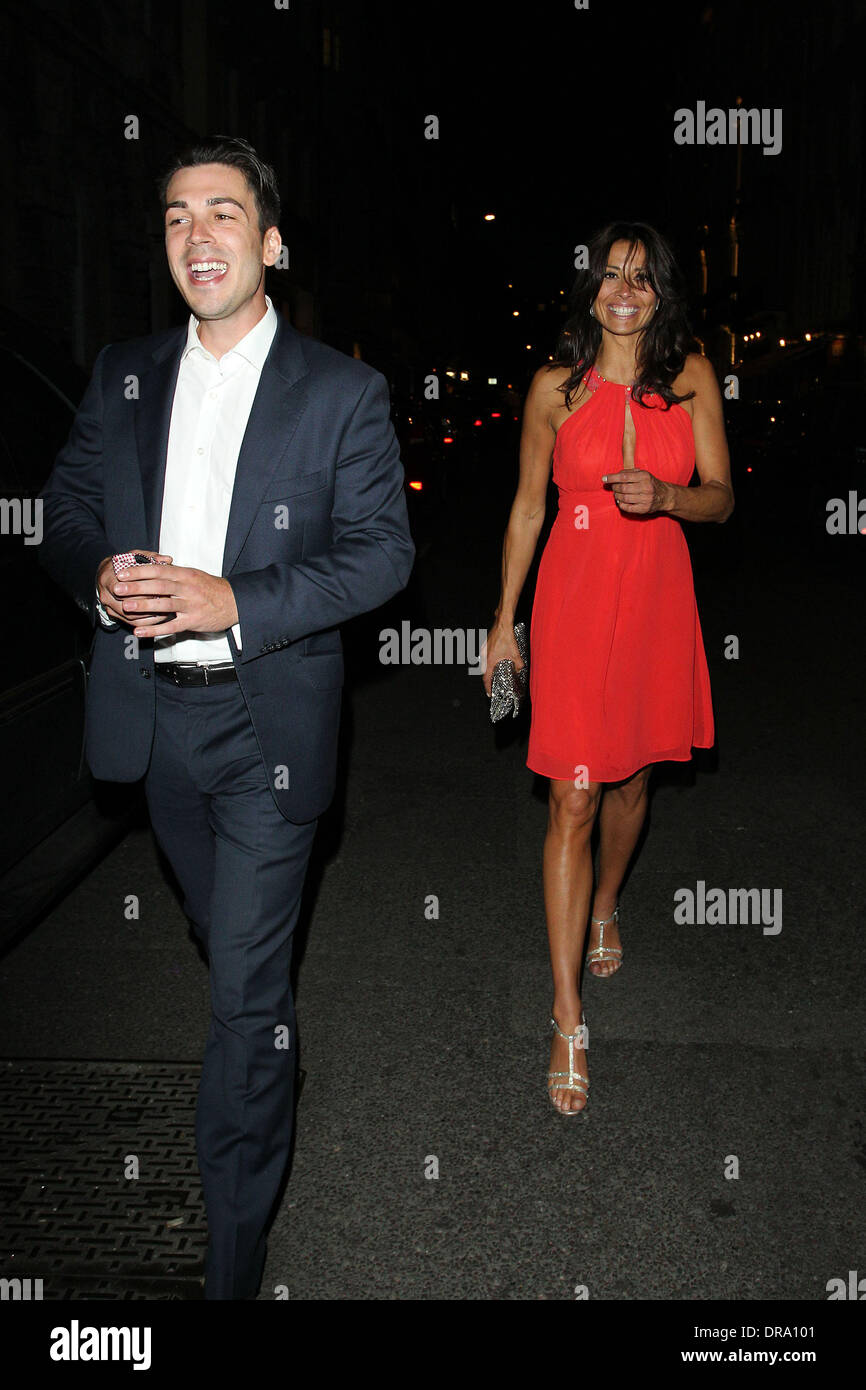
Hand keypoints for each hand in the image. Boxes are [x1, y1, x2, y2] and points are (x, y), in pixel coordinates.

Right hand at [96, 551, 173, 626]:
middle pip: (127, 603)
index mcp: (107, 579)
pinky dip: (148, 621)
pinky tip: (161, 616)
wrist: (107, 576)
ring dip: (150, 613)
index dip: (140, 588)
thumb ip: (150, 557)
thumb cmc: (122, 565)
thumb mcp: (134, 556)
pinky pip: (133, 623)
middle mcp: (106, 596)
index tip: (158, 586)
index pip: (122, 587)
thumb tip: (168, 559)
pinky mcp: (117, 617)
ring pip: (131, 615)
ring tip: (166, 608)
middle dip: (148, 601)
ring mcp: (110, 608)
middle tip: (165, 598)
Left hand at [113, 562, 238, 637]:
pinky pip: (171, 626)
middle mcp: (187, 588)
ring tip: (125, 607)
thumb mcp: (193, 575)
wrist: (234, 602)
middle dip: (136, 587)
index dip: (139, 571)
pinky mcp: (193, 621)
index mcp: (185, 574)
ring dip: (143, 606)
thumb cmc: (211, 588)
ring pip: (164, 605)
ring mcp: (190, 605)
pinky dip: (154, 630)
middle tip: (118, 588)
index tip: (122, 572)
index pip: (159, 570)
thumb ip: (173, 573)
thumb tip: (151, 566)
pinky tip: (140, 631)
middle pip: (159, 586)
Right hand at [481, 622, 524, 696]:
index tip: (489, 693)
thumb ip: (518, 664)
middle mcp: (484, 656)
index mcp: (490, 660)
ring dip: (488, 669)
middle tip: (492, 684)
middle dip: (488, 678)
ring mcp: (483, 650)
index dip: (487, 687)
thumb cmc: (506, 637)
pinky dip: (488, 660)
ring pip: (484, 663)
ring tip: (494, 672)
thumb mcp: (515, 654)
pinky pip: (485, 656)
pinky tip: (495, 659)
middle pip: (484, 671)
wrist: (502, 624)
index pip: (486, 678)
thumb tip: (519, 669)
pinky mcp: (485, 644)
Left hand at [602, 469, 672, 514]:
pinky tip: (621, 501)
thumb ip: (629, 472)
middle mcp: (646, 488)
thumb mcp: (643, 474)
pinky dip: (621, 504)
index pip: (624, 477)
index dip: (612, 478)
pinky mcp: (644, 509)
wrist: (664, 496)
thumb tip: (614, 475)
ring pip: (624, 498)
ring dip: (617, 496)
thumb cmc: (650, 483)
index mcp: (644, 477)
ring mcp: (645, 499)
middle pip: (623, 488)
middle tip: (613, 487)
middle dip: (614, 487)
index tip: (604, 478)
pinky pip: (627, 508)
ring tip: (617, 493)